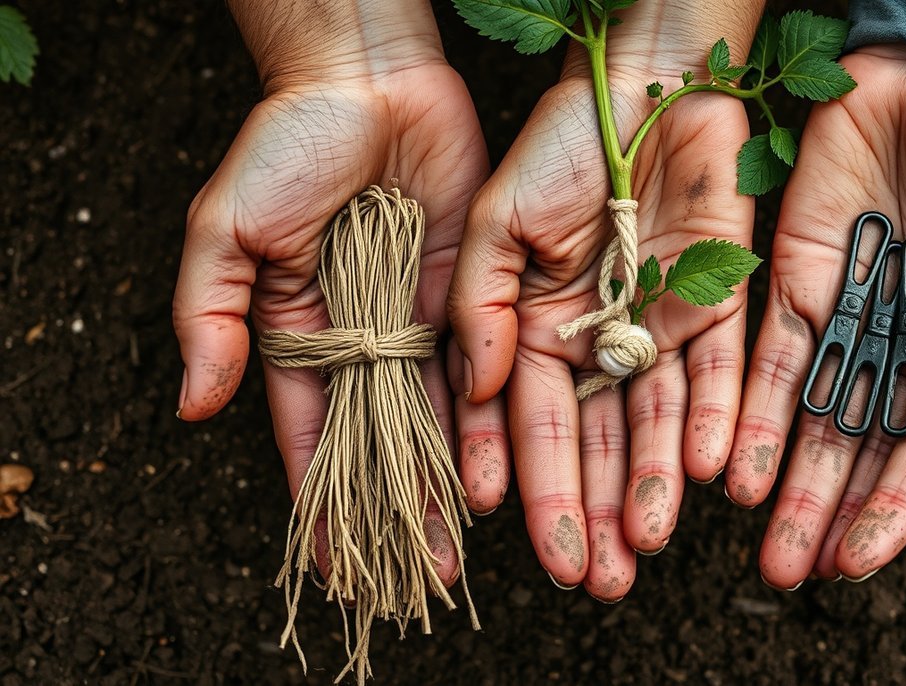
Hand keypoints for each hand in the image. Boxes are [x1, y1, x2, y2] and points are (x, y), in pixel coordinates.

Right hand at [172, 1, 496, 584]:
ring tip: (458, 547)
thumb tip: (193, 402)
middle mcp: (362, 336)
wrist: (369, 81)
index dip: (321, 499)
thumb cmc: (288, 145)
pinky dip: (484, 419)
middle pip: (380, 441)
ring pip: (433, 417)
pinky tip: (494, 471)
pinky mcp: (468, 293)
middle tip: (417, 576)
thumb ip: (211, 314)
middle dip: (396, 510)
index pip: (309, 434)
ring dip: (444, 482)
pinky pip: (478, 366)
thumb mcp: (227, 228)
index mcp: (299, 331)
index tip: (336, 564)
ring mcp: (418, 318)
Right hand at [448, 3, 761, 599]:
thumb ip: (475, 307)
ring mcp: (656, 327)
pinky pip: (716, 374)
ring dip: (650, 486)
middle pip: (592, 441)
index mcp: (530, 327)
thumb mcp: (493, 217)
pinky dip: (711, 421)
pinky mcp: (716, 303)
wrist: (643, 81)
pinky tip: (705, 472)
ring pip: (653, 422)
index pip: (519, 421)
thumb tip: (470, 391)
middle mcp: (593, 340)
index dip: (518, 482)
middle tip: (594, 579)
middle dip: (590, 511)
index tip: (515, 544)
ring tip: (645, 546)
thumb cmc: (553, 141)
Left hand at [727, 45, 905, 587]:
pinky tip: (730, 467)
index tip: (856, 563)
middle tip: (789, 575)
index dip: (894, 508)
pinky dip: (750, 413)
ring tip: (758, 546)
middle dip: (824, 513)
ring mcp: (843, 318)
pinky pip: (766, 360)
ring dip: (782, 482)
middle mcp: (900, 348)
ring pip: (807, 418)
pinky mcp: (789, 284)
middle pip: (857, 448)